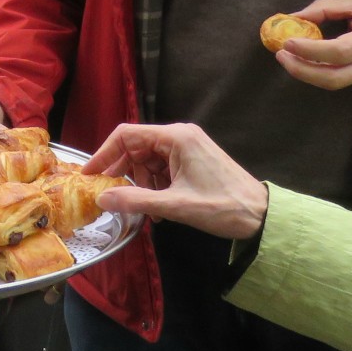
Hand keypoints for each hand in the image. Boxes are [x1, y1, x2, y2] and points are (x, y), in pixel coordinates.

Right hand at [84, 122, 269, 239]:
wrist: (262, 216)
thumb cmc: (224, 206)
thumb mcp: (175, 206)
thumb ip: (136, 200)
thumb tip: (102, 198)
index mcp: (176, 137)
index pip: (127, 135)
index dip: (104, 153)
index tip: (89, 174)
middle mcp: (181, 136)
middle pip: (137, 147)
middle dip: (124, 173)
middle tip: (113, 196)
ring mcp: (188, 147)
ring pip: (149, 160)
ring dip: (142, 184)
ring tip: (147, 209)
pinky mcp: (193, 160)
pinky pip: (163, 168)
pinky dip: (156, 186)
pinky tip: (160, 208)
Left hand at [275, 0, 351, 89]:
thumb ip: (325, 8)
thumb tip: (293, 18)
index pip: (341, 51)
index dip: (311, 50)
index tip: (288, 42)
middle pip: (334, 78)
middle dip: (302, 70)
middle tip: (280, 55)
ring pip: (334, 84)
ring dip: (306, 74)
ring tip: (286, 58)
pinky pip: (337, 81)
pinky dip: (316, 73)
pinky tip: (303, 61)